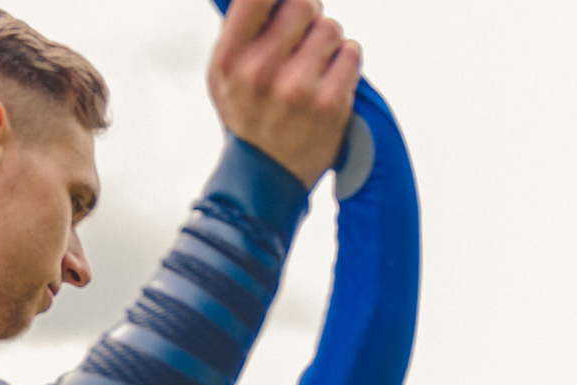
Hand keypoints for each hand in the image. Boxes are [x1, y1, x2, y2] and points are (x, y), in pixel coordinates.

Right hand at [209, 0, 361, 185]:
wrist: (268, 175)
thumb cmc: (248, 115)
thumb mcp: (224, 74)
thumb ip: (240, 31)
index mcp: (230, 58)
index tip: (284, 1)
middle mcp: (261, 71)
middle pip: (303, 4)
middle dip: (309, 12)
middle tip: (307, 27)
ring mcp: (298, 88)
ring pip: (330, 28)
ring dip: (329, 38)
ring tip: (317, 58)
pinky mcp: (331, 104)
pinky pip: (351, 53)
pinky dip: (347, 57)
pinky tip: (333, 73)